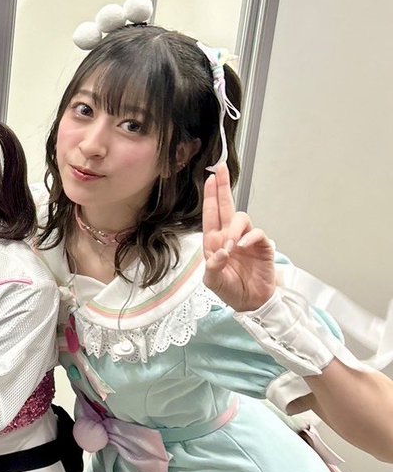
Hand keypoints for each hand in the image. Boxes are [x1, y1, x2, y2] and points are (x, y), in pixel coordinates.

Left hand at [202, 165, 275, 310]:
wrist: (251, 302)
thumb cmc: (230, 290)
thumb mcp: (213, 282)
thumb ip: (213, 268)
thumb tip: (219, 252)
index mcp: (214, 241)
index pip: (211, 214)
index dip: (211, 196)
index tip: (209, 178)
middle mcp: (230, 236)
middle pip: (227, 207)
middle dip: (223, 187)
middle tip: (220, 169)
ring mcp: (246, 239)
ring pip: (241, 218)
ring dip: (234, 227)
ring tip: (230, 244)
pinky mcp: (261, 246)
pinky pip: (257, 233)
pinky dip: (249, 237)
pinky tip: (241, 246)